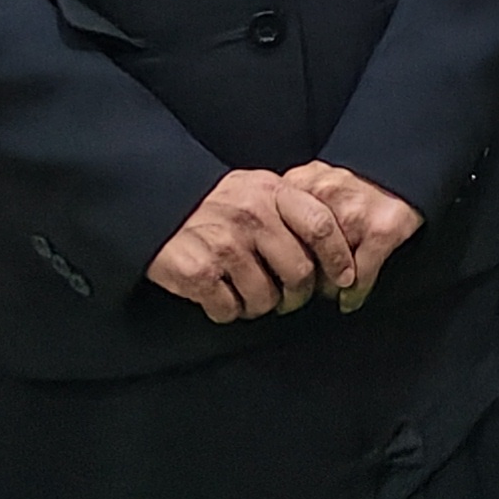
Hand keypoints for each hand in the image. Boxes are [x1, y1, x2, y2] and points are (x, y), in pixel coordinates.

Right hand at [148, 168, 353, 322]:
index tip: (344, 278)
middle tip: (288, 298)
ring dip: (259, 306)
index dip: (339, 257)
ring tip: (247, 294)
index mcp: (272, 193)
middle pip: (299, 272)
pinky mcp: (199, 273)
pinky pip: (230, 310)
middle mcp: (251, 216)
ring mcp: (225, 245)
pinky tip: (220, 296)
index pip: (321, 226)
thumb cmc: (214, 202)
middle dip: (298, 295)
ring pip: (265, 298)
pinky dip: (227, 311)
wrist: (154, 203)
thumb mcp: (256, 187)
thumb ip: (292, 207)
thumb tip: (336, 242)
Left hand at [280, 161, 423, 311]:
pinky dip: (354, 294)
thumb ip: (286, 205)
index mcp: (300, 184)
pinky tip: (351, 298)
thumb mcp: (309, 182)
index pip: (275, 235)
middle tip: (299, 292)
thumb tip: (264, 249)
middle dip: (299, 279)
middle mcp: (324, 196)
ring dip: (327, 288)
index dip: (274, 258)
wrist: (400, 166)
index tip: (276, 275)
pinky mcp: (380, 231)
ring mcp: (353, 214)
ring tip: (327, 292)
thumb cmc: (351, 183)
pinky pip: (360, 278)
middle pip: (298, 256)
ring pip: (327, 272)